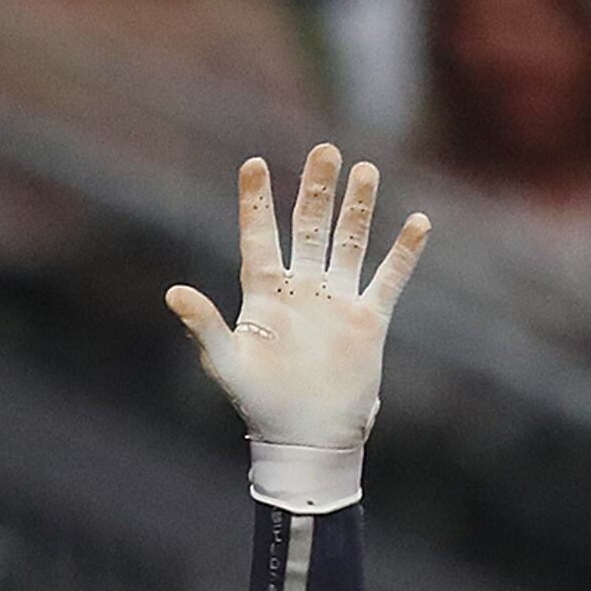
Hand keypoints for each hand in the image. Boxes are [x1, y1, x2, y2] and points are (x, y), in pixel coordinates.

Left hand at [167, 145, 427, 514]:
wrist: (306, 440)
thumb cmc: (260, 405)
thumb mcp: (227, 364)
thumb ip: (205, 326)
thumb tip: (173, 292)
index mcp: (264, 293)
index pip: (258, 235)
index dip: (256, 201)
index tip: (253, 162)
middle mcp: (301, 289)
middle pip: (309, 226)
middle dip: (316, 189)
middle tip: (325, 150)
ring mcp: (336, 301)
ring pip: (349, 242)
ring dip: (357, 208)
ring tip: (365, 170)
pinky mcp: (367, 320)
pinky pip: (388, 278)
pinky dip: (403, 253)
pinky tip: (417, 222)